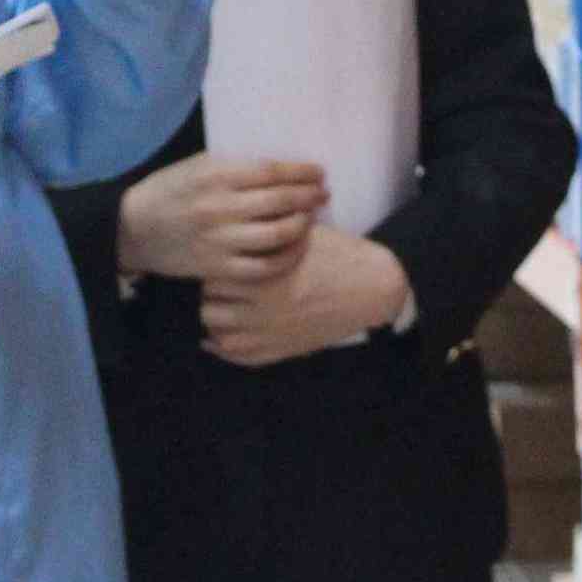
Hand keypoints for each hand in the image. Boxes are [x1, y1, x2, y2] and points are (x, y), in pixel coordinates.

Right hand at [120, 154, 327, 285]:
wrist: (134, 228)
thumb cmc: (170, 190)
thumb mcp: (199, 166)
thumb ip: (236, 167)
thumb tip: (281, 169)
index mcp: (215, 175)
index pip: (272, 172)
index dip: (302, 172)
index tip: (319, 172)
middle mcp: (220, 207)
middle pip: (281, 202)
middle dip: (309, 197)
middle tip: (323, 194)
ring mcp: (220, 240)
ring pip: (278, 235)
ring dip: (302, 225)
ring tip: (310, 218)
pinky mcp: (218, 267)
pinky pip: (263, 267)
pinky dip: (286, 258)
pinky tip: (295, 248)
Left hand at [200, 224, 413, 367]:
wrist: (372, 287)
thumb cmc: (338, 254)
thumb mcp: (299, 236)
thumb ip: (266, 234)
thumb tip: (236, 223)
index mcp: (264, 277)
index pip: (214, 275)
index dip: (216, 265)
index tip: (222, 259)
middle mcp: (262, 310)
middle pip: (209, 305)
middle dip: (212, 292)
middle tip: (221, 281)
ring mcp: (271, 335)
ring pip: (218, 334)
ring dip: (216, 319)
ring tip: (222, 305)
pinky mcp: (281, 351)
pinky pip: (239, 357)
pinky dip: (223, 349)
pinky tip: (217, 338)